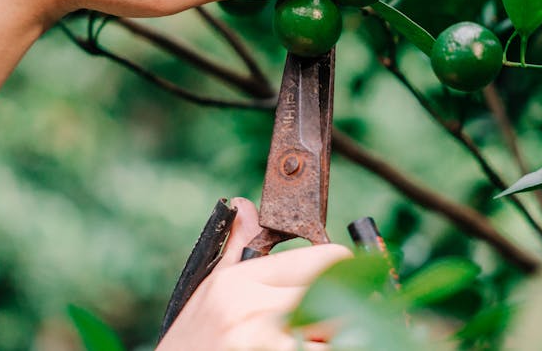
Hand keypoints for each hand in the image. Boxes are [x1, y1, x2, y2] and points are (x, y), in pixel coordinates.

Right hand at [159, 198, 350, 350]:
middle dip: (343, 302)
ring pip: (333, 329)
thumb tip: (245, 205)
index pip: (322, 260)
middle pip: (332, 294)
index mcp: (242, 281)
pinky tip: (310, 345)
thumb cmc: (194, 339)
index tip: (347, 278)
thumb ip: (239, 247)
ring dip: (336, 334)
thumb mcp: (211, 289)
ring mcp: (263, 341)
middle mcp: (253, 308)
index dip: (343, 268)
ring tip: (318, 335)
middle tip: (340, 311)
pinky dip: (320, 347)